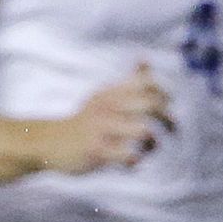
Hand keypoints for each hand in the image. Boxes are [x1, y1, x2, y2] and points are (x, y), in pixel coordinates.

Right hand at [41, 67, 174, 174]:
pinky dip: (136, 160)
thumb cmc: (85, 121)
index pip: (148, 83)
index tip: (166, 107)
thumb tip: (145, 60)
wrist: (50, 142)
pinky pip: (128, 155)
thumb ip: (128, 81)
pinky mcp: (97, 150)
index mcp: (113, 91)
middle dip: (168, 120)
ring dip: (153, 143)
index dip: (165, 94)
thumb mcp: (104, 95)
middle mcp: (109, 105)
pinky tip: (132, 161)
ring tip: (149, 148)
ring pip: (143, 130)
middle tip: (172, 131)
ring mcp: (102, 128)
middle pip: (152, 105)